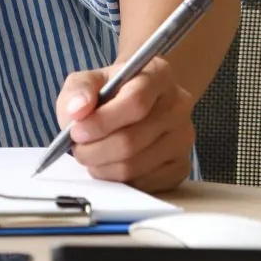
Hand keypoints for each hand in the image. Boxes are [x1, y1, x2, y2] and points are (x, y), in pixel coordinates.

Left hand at [53, 57, 195, 191]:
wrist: (137, 104)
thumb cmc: (111, 93)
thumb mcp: (89, 81)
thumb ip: (79, 90)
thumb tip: (77, 111)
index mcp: (158, 76)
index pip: (135, 102)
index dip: (101, 122)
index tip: (77, 131)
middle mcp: (178, 106)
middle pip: (132, 140)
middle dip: (95, 151)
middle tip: (78, 150)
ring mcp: (183, 138)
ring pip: (135, 166)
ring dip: (102, 168)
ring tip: (92, 157)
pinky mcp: (181, 166)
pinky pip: (144, 184)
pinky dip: (119, 181)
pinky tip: (111, 166)